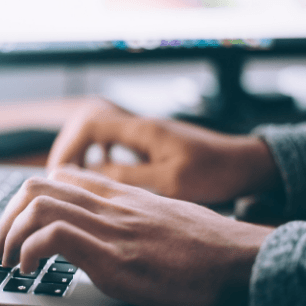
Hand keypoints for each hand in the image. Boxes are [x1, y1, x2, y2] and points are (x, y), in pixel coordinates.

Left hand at [0, 167, 273, 305]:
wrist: (242, 260)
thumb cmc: (207, 245)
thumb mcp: (163, 217)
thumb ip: (131, 215)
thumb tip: (108, 228)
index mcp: (120, 195)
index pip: (60, 176)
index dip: (28, 199)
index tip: (20, 225)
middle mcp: (110, 205)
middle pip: (37, 186)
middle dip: (6, 217)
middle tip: (1, 246)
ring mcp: (111, 228)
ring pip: (38, 205)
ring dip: (9, 234)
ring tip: (8, 260)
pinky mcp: (115, 258)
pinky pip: (55, 236)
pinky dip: (29, 250)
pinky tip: (30, 270)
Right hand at [47, 99, 280, 203]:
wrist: (245, 164)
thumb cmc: (215, 172)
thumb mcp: (170, 181)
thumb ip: (128, 176)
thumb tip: (90, 175)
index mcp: (143, 130)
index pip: (90, 124)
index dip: (69, 146)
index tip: (60, 173)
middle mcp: (140, 126)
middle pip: (89, 125)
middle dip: (70, 149)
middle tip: (61, 178)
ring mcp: (145, 133)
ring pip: (100, 134)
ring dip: (84, 153)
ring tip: (74, 178)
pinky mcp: (151, 143)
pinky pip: (114, 143)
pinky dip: (101, 157)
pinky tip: (102, 176)